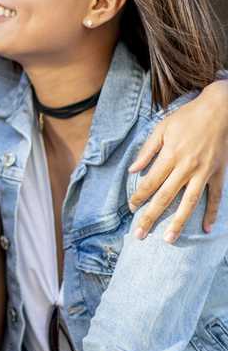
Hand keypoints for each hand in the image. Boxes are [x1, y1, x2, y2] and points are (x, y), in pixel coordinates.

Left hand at [129, 80, 227, 240]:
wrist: (218, 111)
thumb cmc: (187, 118)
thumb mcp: (161, 129)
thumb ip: (147, 151)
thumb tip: (132, 170)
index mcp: (170, 156)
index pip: (150, 183)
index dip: (139, 197)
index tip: (131, 208)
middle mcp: (186, 167)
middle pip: (165, 197)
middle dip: (151, 216)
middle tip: (140, 234)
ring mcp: (203, 173)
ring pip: (189, 202)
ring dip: (179, 222)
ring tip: (169, 239)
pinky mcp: (217, 174)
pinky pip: (215, 197)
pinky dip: (212, 214)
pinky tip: (207, 229)